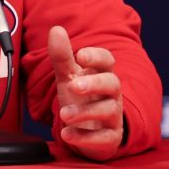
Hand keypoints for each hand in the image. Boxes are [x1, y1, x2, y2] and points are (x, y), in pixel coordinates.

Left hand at [48, 25, 123, 160]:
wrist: (88, 130)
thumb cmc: (80, 97)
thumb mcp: (68, 76)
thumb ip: (62, 55)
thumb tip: (56, 29)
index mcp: (101, 74)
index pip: (108, 61)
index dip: (97, 57)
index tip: (81, 55)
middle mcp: (111, 94)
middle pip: (112, 83)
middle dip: (94, 84)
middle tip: (74, 86)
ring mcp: (112, 116)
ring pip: (107, 111)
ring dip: (84, 111)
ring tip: (64, 113)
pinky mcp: (109, 138)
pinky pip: (103, 138)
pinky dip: (85, 137)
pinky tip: (67, 134)